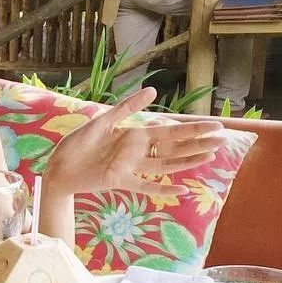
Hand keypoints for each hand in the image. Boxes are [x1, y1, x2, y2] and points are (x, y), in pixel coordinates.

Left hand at [45, 88, 228, 197]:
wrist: (58, 166)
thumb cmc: (78, 143)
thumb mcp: (103, 121)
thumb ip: (127, 108)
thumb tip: (154, 91)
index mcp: (135, 135)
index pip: (170, 132)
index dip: (193, 130)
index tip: (216, 126)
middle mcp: (137, 152)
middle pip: (174, 149)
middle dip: (198, 144)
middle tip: (223, 141)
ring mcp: (131, 168)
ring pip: (166, 166)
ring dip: (188, 162)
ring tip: (210, 158)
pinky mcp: (121, 182)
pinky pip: (145, 187)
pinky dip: (162, 190)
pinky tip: (180, 192)